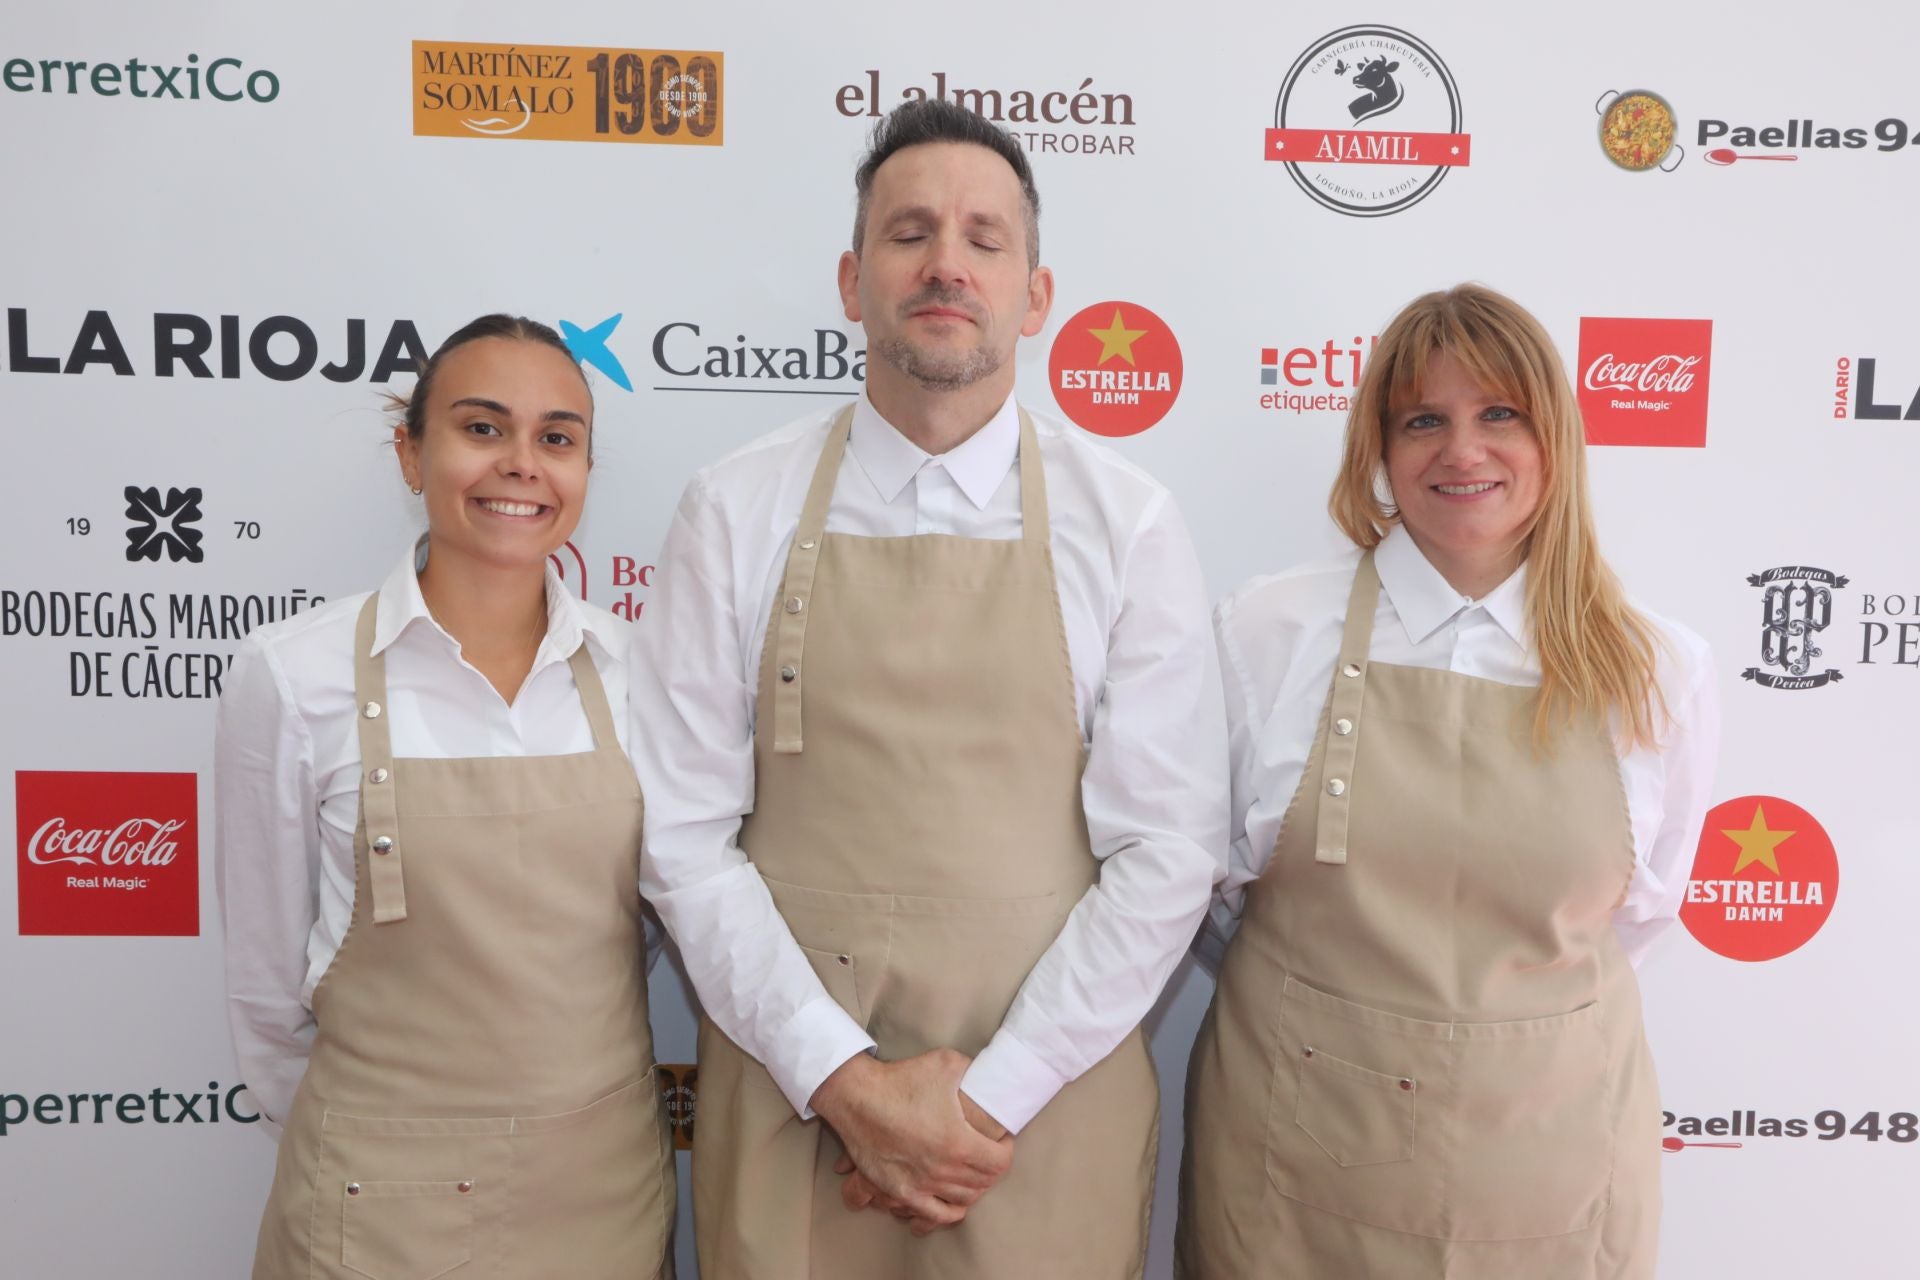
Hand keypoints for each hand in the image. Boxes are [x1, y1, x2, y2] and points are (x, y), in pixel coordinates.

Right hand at [810, 1049, 1013, 1228]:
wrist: (857, 1097)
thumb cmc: (901, 1079)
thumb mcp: (947, 1063)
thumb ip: (974, 1070)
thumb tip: (991, 1074)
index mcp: (958, 1142)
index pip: (999, 1162)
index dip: (1006, 1150)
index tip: (1003, 1140)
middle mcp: (942, 1169)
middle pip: (983, 1182)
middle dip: (991, 1168)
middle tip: (989, 1153)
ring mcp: (921, 1184)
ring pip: (962, 1199)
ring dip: (973, 1187)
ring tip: (974, 1172)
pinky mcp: (901, 1192)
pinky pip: (934, 1215)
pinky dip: (949, 1212)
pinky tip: (955, 1205)